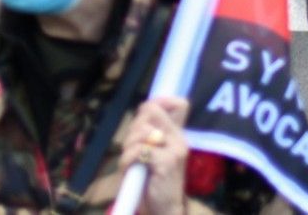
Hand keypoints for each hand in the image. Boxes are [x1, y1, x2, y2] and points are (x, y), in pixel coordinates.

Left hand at [117, 96, 190, 214]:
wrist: (164, 208)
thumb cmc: (154, 180)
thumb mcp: (153, 152)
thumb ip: (150, 132)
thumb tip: (145, 108)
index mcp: (178, 135)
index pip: (176, 103)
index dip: (154, 104)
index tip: (143, 117)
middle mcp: (180, 139)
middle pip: (150, 111)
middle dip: (133, 127)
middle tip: (131, 147)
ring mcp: (175, 150)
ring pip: (142, 130)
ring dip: (128, 145)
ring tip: (131, 159)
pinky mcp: (167, 162)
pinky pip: (139, 150)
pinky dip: (127, 159)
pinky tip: (129, 168)